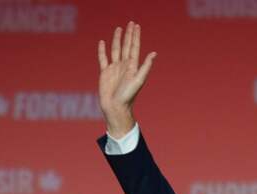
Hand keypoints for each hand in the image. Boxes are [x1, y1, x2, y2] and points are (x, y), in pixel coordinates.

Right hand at [97, 21, 155, 138]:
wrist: (116, 107)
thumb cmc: (128, 96)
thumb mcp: (138, 80)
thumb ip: (145, 66)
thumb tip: (154, 53)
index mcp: (132, 66)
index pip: (134, 47)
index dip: (135, 36)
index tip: (136, 26)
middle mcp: (124, 65)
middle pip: (126, 46)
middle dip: (128, 35)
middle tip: (130, 23)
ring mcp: (114, 68)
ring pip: (115, 50)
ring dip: (117, 39)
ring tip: (119, 29)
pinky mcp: (105, 73)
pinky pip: (103, 59)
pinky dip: (102, 50)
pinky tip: (102, 42)